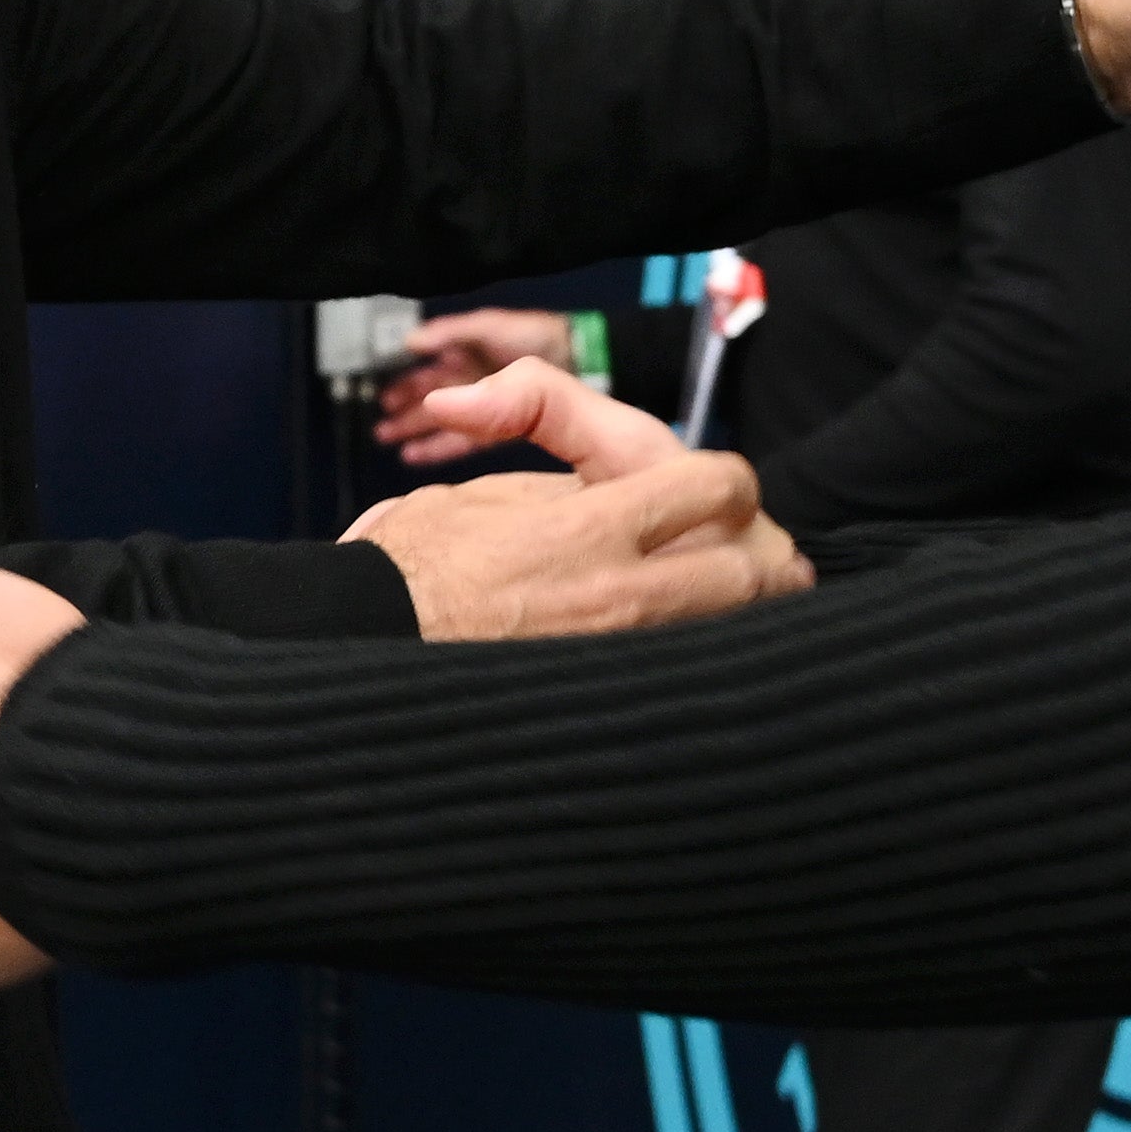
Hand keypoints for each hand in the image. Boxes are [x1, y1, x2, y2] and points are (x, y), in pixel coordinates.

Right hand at [342, 357, 806, 635]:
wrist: (366, 663)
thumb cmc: (408, 578)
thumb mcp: (467, 487)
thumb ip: (537, 435)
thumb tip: (561, 426)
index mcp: (590, 530)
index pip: (719, 487)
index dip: (729, 484)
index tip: (713, 491)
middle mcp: (620, 598)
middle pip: (755, 571)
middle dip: (765, 559)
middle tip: (759, 558)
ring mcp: (623, 660)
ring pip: (737, 632)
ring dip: (746, 613)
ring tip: (738, 601)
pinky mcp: (615, 705)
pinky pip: (692, 681)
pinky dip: (707, 662)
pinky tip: (698, 655)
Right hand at [369, 301, 587, 460]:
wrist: (583, 357)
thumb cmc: (537, 336)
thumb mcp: (489, 325)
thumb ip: (450, 332)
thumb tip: (410, 342)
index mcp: (466, 351)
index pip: (429, 370)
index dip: (406, 381)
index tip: (383, 395)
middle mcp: (474, 379)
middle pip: (433, 397)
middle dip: (407, 409)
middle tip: (380, 426)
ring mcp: (488, 406)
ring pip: (444, 421)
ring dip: (417, 429)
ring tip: (389, 439)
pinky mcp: (501, 431)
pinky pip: (464, 443)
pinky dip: (440, 448)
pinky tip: (415, 455)